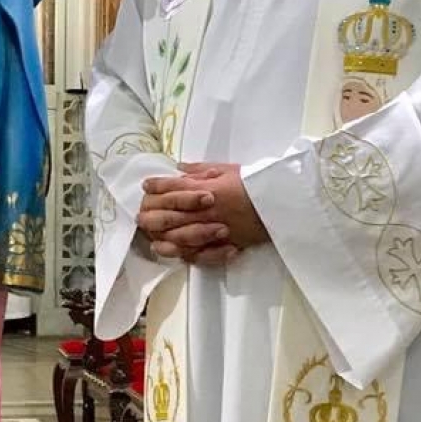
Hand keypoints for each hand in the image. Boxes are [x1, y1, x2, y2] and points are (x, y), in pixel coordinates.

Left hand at [137, 162, 268, 260]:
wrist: (279, 203)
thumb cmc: (254, 182)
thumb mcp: (227, 168)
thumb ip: (201, 169)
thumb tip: (179, 167)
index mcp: (206, 189)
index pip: (174, 187)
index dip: (156, 186)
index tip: (145, 186)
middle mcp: (205, 211)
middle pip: (171, 214)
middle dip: (152, 214)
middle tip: (140, 215)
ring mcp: (213, 230)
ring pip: (181, 237)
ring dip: (163, 237)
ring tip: (151, 237)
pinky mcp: (224, 245)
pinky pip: (201, 253)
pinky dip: (187, 254)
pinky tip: (175, 253)